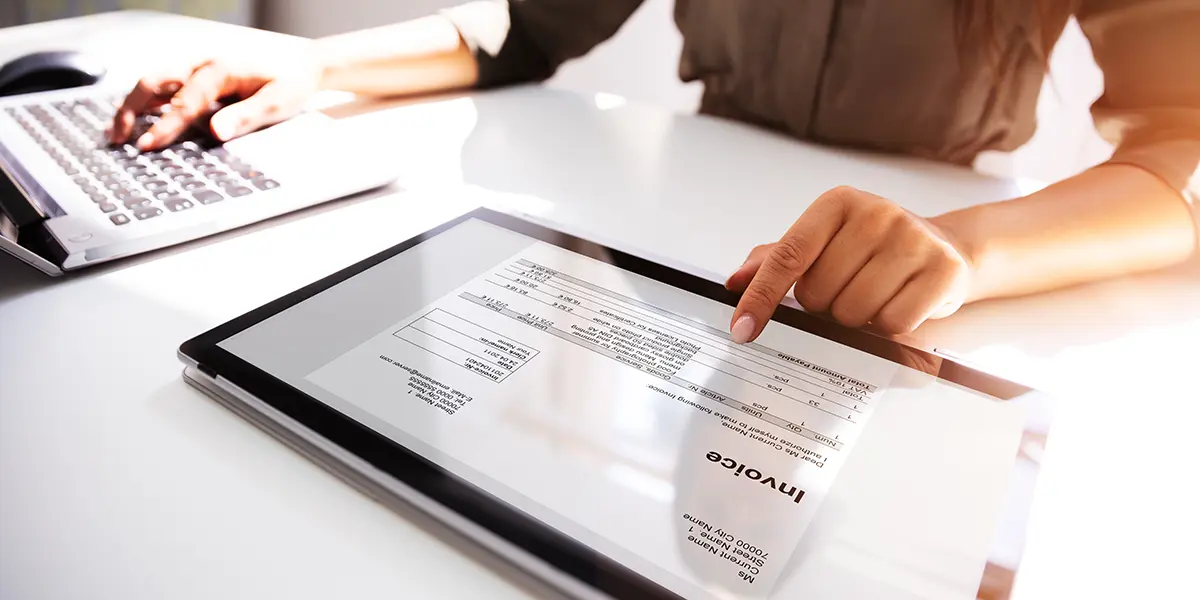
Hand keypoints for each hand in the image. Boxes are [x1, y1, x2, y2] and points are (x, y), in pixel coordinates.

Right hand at [108, 50, 321, 150]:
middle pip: (153, 82)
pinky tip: (135, 121)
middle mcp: (201, 64)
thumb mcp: (277, 102)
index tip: (147, 146)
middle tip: (116, 139)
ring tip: (116, 134)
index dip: (164, 126)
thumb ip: (245, 116)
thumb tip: (216, 133)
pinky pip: (164, 87)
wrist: (301, 64)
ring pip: (153, 82)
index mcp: (219, 69)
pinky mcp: (197, 77)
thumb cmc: (290, 81)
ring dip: (131, 106)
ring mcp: (196, 69)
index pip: (184, 101)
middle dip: (130, 110)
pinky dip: (145, 103)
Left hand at [725, 186, 974, 341]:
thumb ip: (776, 260)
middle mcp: (877, 213)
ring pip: (853, 311)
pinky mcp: (943, 270)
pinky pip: (892, 324)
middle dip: (824, 303)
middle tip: (847, 288)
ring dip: (855, 317)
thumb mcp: (824, 243)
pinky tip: (898, 302)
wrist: (946, 247)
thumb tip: (735, 281)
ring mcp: (913, 239)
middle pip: (819, 292)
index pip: (788, 255)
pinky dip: (887, 326)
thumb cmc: (872, 249)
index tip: (742, 328)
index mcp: (838, 203)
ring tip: (873, 294)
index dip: (761, 295)